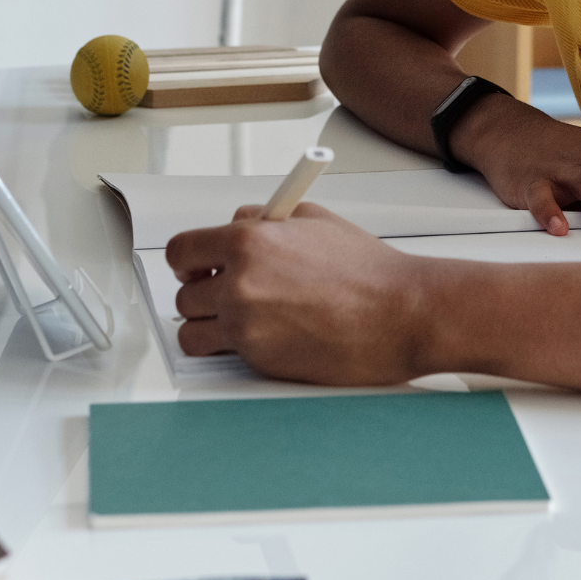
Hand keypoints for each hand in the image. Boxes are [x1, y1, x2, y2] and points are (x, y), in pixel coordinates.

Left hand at [165, 202, 424, 383]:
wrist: (399, 313)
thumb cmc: (367, 271)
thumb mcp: (311, 220)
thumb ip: (263, 220)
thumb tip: (236, 224)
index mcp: (248, 242)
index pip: (181, 251)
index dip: (186, 261)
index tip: (195, 266)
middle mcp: (240, 284)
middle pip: (184, 294)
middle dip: (202, 293)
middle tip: (225, 291)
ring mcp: (247, 327)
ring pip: (192, 332)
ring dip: (208, 325)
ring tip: (235, 318)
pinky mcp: (260, 360)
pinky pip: (223, 354)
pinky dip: (233, 348)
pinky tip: (259, 335)